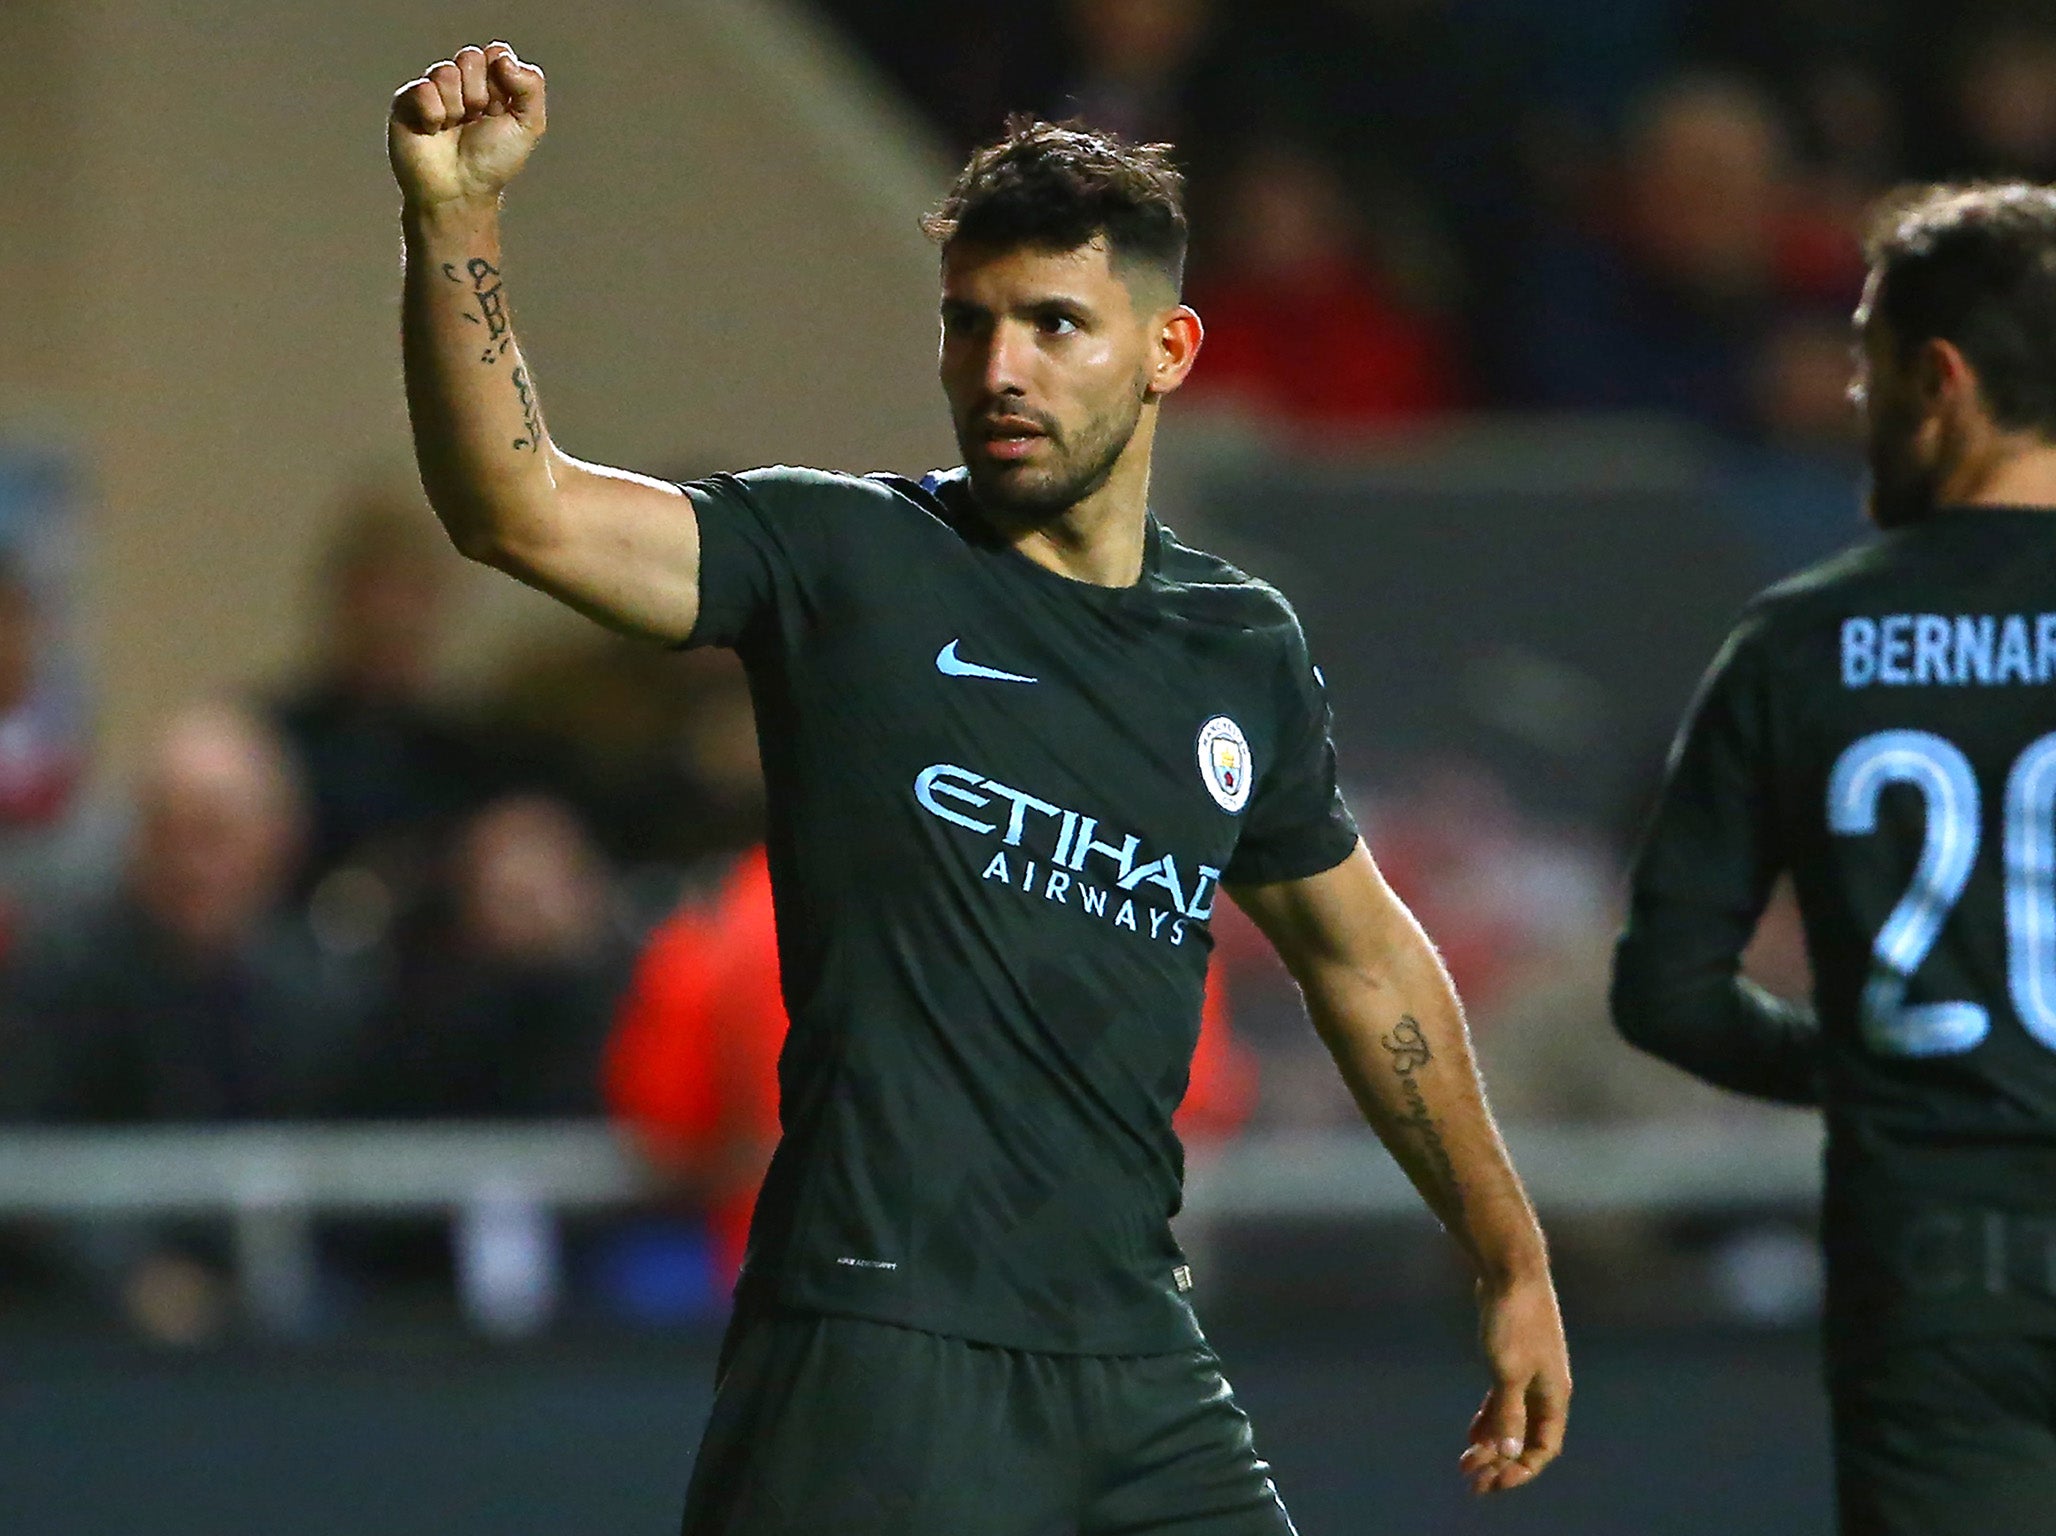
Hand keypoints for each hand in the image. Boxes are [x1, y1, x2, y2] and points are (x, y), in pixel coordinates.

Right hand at [389, 41, 545, 211]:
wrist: (459, 191)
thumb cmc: (492, 163)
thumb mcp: (528, 126)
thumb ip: (531, 87)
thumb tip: (503, 57)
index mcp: (491, 84)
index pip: (496, 54)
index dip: (501, 79)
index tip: (501, 108)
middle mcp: (461, 83)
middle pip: (471, 57)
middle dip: (478, 93)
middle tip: (475, 120)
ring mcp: (433, 90)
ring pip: (446, 71)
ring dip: (456, 107)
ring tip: (453, 128)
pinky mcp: (407, 100)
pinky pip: (423, 88)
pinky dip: (433, 115)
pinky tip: (433, 131)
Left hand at [1459, 1271, 1570, 1494]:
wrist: (1510, 1271)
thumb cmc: (1514, 1319)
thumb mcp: (1507, 1372)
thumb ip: (1507, 1414)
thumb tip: (1505, 1455)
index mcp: (1554, 1395)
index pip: (1544, 1447)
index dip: (1521, 1469)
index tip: (1494, 1483)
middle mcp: (1546, 1388)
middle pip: (1526, 1439)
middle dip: (1501, 1463)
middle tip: (1472, 1481)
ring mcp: (1530, 1374)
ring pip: (1512, 1421)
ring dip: (1491, 1444)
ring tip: (1465, 1465)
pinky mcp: (1512, 1359)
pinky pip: (1503, 1402)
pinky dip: (1489, 1420)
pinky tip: (1471, 1435)